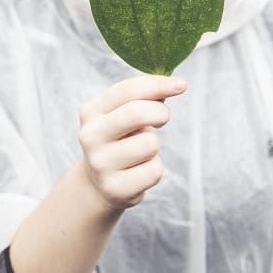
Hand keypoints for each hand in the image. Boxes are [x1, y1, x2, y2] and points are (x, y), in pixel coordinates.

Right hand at [78, 74, 186, 210]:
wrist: (98, 185)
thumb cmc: (120, 139)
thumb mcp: (124, 114)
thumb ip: (146, 97)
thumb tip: (175, 84)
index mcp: (91, 111)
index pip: (127, 90)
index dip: (158, 84)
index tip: (182, 84)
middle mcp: (90, 136)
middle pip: (136, 113)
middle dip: (160, 112)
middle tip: (163, 118)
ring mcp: (100, 164)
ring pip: (150, 144)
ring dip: (154, 146)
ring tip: (141, 152)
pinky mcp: (114, 188)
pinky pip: (154, 171)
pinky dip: (154, 169)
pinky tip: (139, 171)